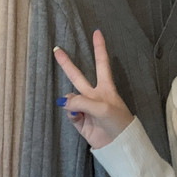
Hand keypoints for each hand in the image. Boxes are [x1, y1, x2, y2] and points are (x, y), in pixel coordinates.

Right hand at [53, 28, 134, 149]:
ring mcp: (86, 107)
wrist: (119, 144)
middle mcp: (94, 94)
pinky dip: (70, 113)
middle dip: (67, 64)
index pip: (101, 63)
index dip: (99, 47)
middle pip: (78, 75)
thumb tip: (64, 102)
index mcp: (105, 87)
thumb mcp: (102, 107)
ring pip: (70, 97)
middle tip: (56, 50)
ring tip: (78, 109)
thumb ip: (81, 101)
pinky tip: (77, 117)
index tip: (97, 32)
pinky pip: (69, 112)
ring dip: (69, 101)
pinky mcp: (80, 120)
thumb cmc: (117, 121)